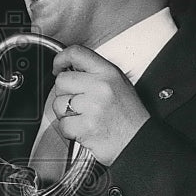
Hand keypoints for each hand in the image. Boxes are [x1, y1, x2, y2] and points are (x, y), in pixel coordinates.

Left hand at [49, 44, 150, 165]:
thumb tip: (69, 68)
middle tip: (78, 104)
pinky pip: (62, 124)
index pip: (76, 53)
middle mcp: (100, 87)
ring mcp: (93, 107)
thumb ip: (95, 74)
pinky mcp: (86, 127)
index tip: (57, 67)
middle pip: (61, 81)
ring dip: (65, 114)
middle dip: (64, 94)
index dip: (60, 59)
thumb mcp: (118, 84)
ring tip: (83, 117)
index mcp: (108, 73)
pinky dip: (69, 130)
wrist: (138, 142)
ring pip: (58, 104)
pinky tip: (83, 129)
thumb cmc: (129, 117)